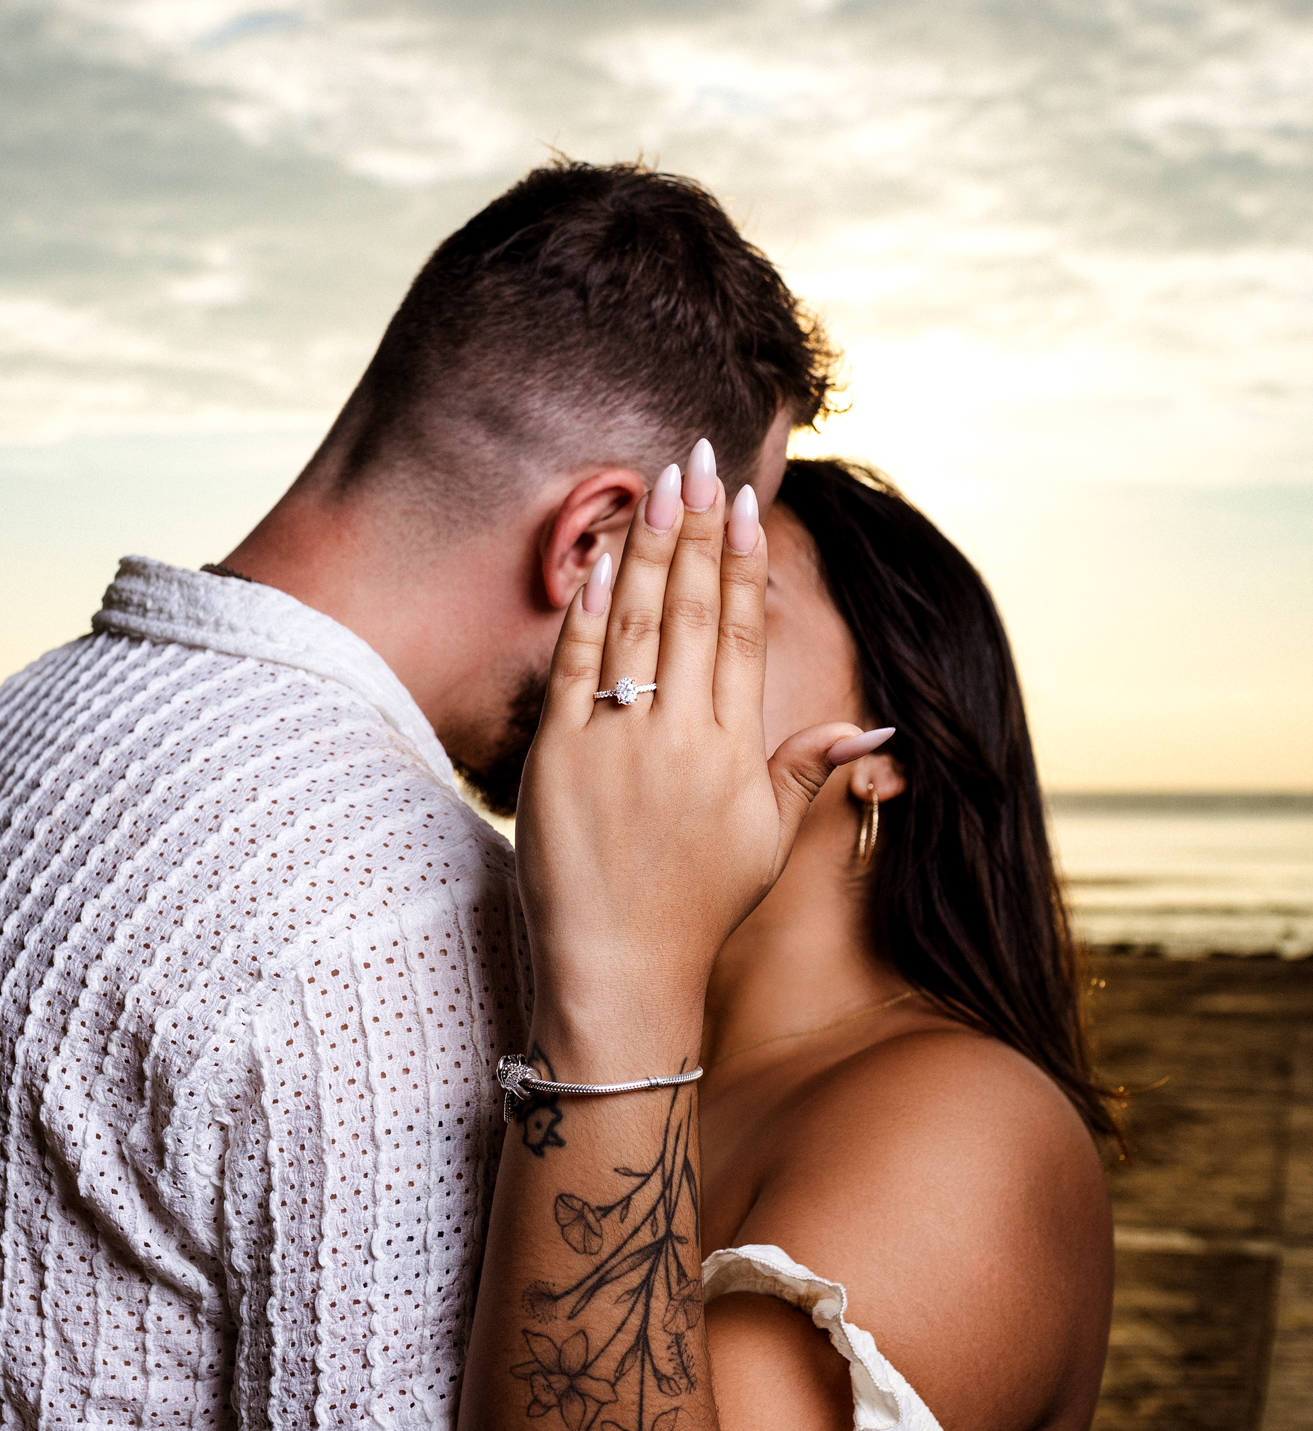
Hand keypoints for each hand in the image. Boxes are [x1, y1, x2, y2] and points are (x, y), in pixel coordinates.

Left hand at [516, 439, 889, 1052]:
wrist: (622, 970)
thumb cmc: (696, 906)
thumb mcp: (766, 839)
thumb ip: (805, 769)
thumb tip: (874, 730)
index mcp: (735, 749)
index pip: (742, 632)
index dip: (743, 562)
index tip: (747, 501)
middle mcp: (681, 737)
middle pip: (690, 610)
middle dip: (696, 528)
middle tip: (701, 460)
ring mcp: (617, 743)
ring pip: (634, 624)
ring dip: (644, 547)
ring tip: (656, 483)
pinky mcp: (558, 758)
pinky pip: (572, 667)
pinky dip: (584, 610)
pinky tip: (595, 557)